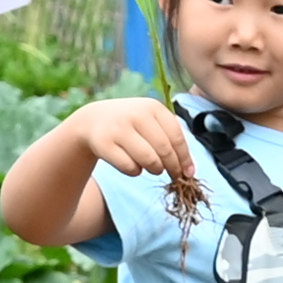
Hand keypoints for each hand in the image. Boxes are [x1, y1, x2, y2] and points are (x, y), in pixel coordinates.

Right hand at [66, 97, 203, 221]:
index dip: (184, 158)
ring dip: (155, 170)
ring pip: (149, 161)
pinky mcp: (104, 144)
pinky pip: (130, 168)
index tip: (188, 172)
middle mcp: (136, 115)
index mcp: (152, 107)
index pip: (176, 136)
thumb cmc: (130, 124)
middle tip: (172, 175)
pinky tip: (133, 165)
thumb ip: (170, 139)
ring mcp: (119, 129)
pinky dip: (135, 172)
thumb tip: (190, 170)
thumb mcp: (150, 121)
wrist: (93, 121)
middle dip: (172, 167)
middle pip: (165, 150)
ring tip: (152, 168)